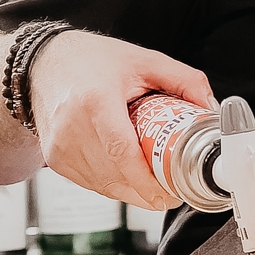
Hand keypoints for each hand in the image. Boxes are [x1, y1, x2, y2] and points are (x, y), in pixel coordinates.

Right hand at [28, 31, 214, 209]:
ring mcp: (59, 146)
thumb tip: (210, 107)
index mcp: (95, 101)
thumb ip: (184, 80)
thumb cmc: (91, 60)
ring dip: (131, 192)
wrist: (44, 63)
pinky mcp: (54, 158)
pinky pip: (89, 183)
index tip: (168, 194)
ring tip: (154, 185)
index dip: (146, 181)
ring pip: (102, 185)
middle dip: (146, 191)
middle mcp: (71, 126)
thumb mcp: (144, 60)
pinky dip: (112, 185)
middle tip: (172, 193)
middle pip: (114, 175)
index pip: (121, 152)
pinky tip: (128, 177)